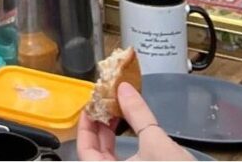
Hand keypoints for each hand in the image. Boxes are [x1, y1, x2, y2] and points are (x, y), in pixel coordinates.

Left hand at [76, 83, 193, 160]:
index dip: (86, 125)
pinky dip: (123, 151)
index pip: (84, 150)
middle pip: (95, 155)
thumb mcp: (157, 142)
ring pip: (109, 161)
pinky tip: (131, 136)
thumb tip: (123, 88)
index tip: (92, 105)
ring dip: (110, 139)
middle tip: (106, 106)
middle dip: (99, 129)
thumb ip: (137, 114)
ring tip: (118, 116)